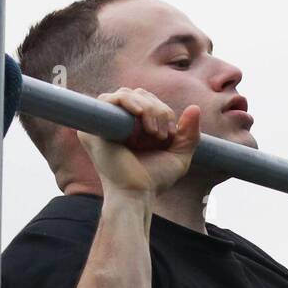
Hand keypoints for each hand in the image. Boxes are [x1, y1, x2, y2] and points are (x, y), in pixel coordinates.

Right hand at [77, 88, 201, 197]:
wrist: (136, 193)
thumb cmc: (154, 179)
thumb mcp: (179, 155)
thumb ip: (189, 134)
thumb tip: (195, 108)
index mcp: (133, 127)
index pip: (148, 100)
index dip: (163, 110)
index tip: (171, 135)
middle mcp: (117, 123)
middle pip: (139, 94)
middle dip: (157, 109)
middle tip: (162, 135)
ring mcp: (104, 124)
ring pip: (127, 94)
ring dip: (147, 108)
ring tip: (153, 133)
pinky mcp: (92, 126)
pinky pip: (109, 98)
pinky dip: (128, 102)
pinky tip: (140, 116)